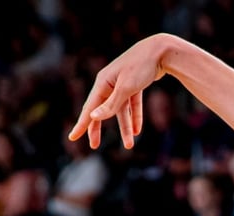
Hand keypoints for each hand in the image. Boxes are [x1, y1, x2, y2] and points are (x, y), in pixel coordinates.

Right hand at [69, 34, 174, 149]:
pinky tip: (138, 130)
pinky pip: (132, 105)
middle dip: (98, 129)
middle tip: (94, 146)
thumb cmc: (141, 67)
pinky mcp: (134, 84)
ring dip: (125, 128)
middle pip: (101, 110)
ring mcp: (121, 84)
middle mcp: (109, 84)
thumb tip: (93, 117)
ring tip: (129, 145)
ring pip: (121, 110)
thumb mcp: (126, 88)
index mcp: (103, 83)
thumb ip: (111, 105)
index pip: (89, 108)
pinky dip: (135, 116)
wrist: (161, 51)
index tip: (72, 137)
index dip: (82, 125)